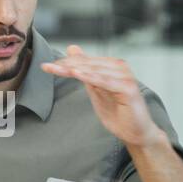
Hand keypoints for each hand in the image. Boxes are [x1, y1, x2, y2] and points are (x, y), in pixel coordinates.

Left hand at [41, 45, 161, 147]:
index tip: (46, 66)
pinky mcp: (128, 88)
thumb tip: (72, 49)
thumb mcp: (96, 89)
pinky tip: (76, 74)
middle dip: (66, 65)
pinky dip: (90, 77)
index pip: (85, 62)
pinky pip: (105, 81)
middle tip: (47, 66)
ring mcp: (126, 76)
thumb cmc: (118, 113)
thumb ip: (85, 71)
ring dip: (75, 69)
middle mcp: (120, 67)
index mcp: (113, 66)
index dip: (65, 63)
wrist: (136, 132)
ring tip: (58, 68)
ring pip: (94, 71)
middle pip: (88, 65)